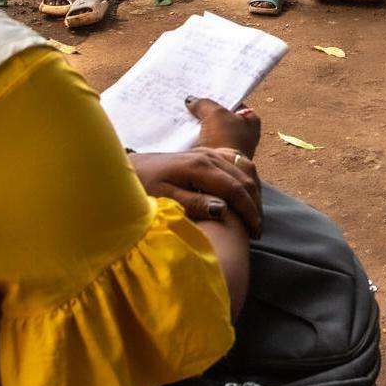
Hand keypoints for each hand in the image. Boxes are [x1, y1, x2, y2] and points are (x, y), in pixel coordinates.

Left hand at [132, 144, 261, 235]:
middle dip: (254, 204)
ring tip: (253, 216)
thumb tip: (222, 209)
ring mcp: (208, 152)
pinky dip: (245, 177)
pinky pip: (235, 161)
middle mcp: (208, 155)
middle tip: (257, 230)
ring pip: (243, 168)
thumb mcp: (164, 199)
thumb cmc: (142, 186)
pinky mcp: (206, 153)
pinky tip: (245, 194)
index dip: (248, 211)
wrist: (128, 167)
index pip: (235, 188)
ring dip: (252, 191)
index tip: (254, 232)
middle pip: (244, 178)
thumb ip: (192, 203)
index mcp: (200, 167)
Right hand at [188, 95, 260, 157]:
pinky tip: (188, 136)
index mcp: (252, 119)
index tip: (202, 96)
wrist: (220, 170)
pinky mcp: (223, 158)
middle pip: (224, 118)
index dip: (218, 99)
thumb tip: (192, 101)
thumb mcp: (214, 113)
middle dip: (209, 114)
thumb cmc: (225, 139)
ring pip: (216, 131)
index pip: (234, 103)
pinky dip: (201, 139)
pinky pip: (210, 143)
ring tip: (187, 121)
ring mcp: (235, 146)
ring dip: (203, 128)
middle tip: (192, 108)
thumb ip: (204, 104)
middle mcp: (247, 133)